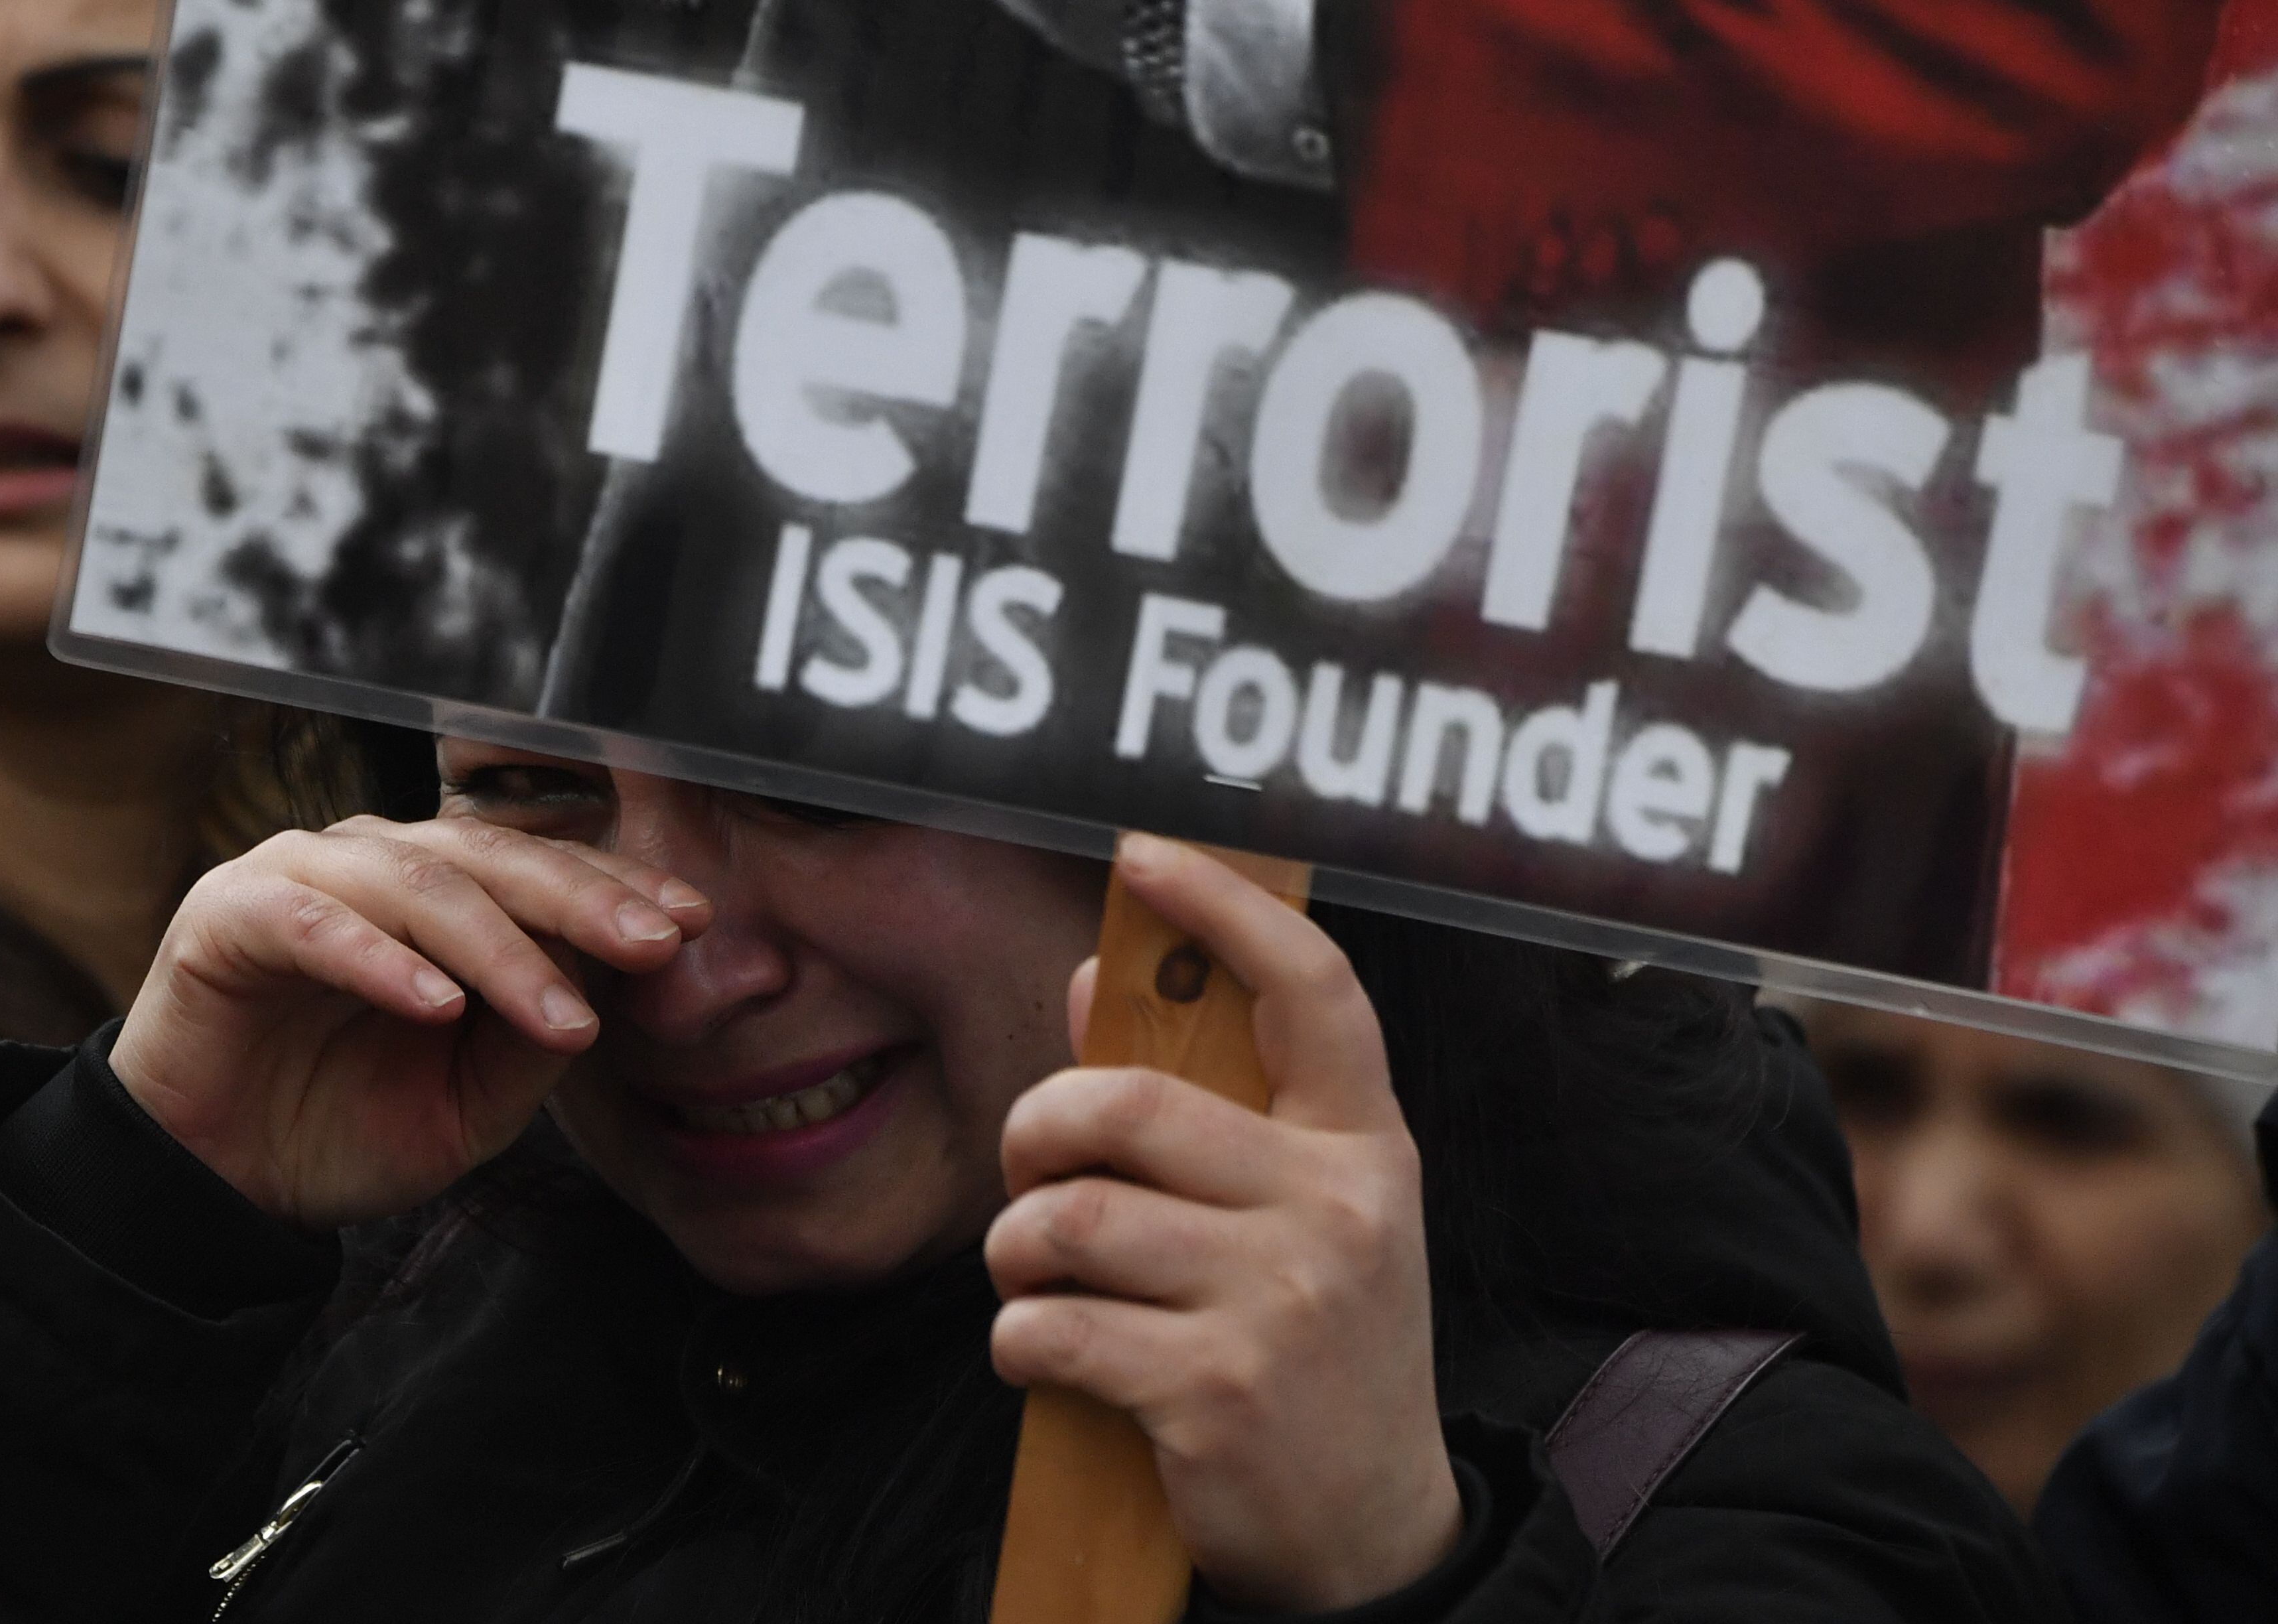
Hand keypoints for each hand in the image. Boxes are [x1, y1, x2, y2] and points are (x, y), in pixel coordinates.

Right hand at [108, 816, 708, 1228]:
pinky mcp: (230, 914)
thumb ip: (533, 1043)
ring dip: (501, 950)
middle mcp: (378, 863)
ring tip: (563, 1016)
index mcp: (443, 891)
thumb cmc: (342, 1126)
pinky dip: (381, 959)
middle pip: (497, 859)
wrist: (217, 1181)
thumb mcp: (468, 1104)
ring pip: (420, 887)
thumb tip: (610, 987)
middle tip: (658, 942)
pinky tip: (436, 1001)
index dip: (619, 889)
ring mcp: (301, 876)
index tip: (696, 921)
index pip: (545, 868)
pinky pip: (316, 923)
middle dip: (586, 901)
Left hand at [985, 836, 1460, 1613]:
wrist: (1371, 1530)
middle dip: (1037, 1131)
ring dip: (1016, 1251)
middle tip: (1028, 1172)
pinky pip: (1052, 1326)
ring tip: (1036, 1278)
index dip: (1224, 908)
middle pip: (1129, 1106)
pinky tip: (1048, 1354)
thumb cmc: (1315, 1346)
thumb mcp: (1300, 1214)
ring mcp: (1281, 1303)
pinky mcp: (1216, 1391)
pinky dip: (1018, 1339)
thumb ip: (1205, 1100)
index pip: (1312, 989)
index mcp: (1365, 1147)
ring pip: (1070, 1220)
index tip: (1144, 857)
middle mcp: (1337, 1210)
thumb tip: (1099, 981)